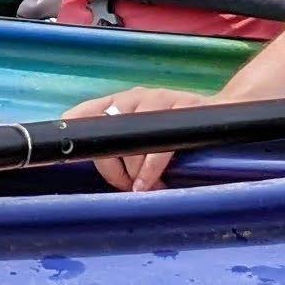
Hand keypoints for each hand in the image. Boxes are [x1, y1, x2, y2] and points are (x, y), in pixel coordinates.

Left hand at [70, 84, 197, 191]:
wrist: (224, 112)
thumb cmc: (176, 129)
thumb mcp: (145, 131)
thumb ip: (120, 143)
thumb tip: (94, 166)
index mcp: (122, 102)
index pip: (85, 112)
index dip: (71, 127)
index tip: (61, 152)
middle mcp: (137, 98)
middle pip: (107, 135)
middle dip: (112, 168)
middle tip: (125, 186)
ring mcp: (161, 101)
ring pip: (132, 143)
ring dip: (133, 173)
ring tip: (144, 187)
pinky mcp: (184, 111)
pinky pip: (159, 147)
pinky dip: (150, 170)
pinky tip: (150, 185)